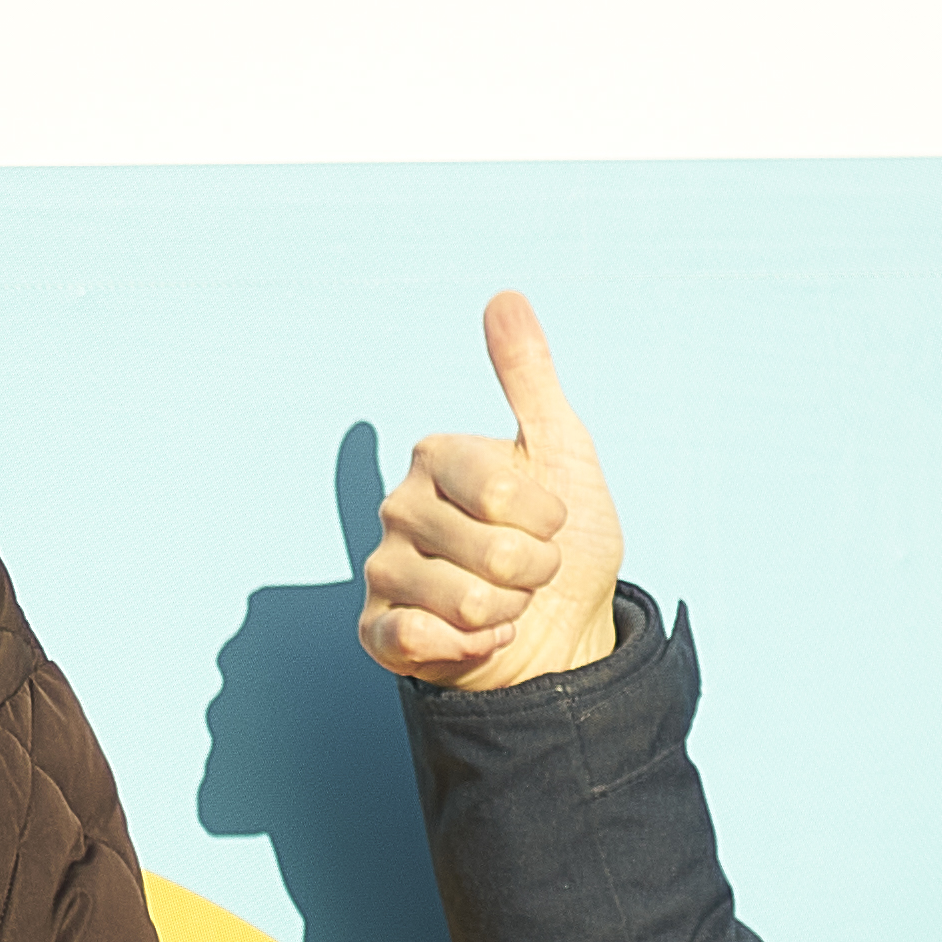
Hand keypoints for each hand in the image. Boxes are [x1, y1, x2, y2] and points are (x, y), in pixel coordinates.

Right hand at [357, 289, 623, 688]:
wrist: (564, 630)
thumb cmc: (564, 541)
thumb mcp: (561, 449)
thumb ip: (528, 376)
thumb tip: (505, 295)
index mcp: (436, 457)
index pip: (503, 492)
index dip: (547, 519)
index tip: (549, 522)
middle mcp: (399, 507)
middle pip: (492, 553)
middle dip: (534, 572)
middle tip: (529, 571)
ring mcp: (384, 569)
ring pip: (468, 601)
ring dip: (510, 613)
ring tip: (506, 603)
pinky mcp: (377, 629)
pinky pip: (419, 637)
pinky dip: (470, 646)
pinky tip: (477, 639)